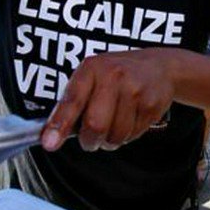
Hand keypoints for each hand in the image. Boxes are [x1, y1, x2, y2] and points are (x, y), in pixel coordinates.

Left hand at [41, 49, 174, 152]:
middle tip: (89, 140)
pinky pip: (132, 136)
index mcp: (93, 68)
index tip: (49, 143)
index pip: (72, 100)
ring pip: (115, 136)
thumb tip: (51, 134)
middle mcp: (114, 76)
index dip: (60, 124)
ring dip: (109, 140)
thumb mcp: (93, 76)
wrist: (160, 66)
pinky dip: (126, 135)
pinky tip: (129, 119)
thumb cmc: (118, 74)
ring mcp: (135, 90)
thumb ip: (73, 101)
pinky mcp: (151, 105)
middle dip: (89, 141)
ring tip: (113, 125)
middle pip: (95, 125)